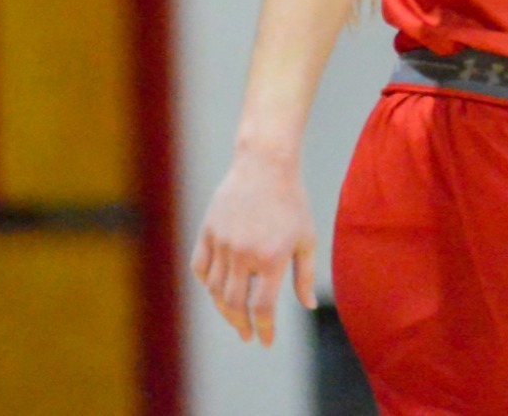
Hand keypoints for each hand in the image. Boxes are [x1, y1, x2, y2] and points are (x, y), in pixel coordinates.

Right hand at [191, 150, 315, 346]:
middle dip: (241, 325)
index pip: (261, 308)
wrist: (265, 165)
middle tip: (247, 334)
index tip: (265, 341)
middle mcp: (244, 253)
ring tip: (234, 315)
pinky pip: (199, 266)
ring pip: (214, 289)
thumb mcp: (306, 239)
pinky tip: (216, 289)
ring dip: (223, 308)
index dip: (263, 330)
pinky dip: (206, 282)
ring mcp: (222, 242)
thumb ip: (306, 276)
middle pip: (234, 304)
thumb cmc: (292, 202)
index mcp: (272, 258)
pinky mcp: (207, 231)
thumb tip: (308, 306)